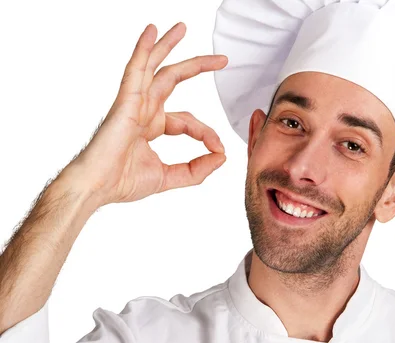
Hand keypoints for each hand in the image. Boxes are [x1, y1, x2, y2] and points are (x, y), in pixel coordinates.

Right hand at [69, 22, 227, 206]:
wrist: (97, 187)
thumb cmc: (122, 182)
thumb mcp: (170, 177)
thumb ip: (197, 169)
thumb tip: (221, 157)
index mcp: (152, 126)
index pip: (189, 121)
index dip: (207, 133)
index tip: (218, 149)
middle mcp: (144, 110)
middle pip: (172, 79)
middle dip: (197, 67)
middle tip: (221, 59)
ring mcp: (134, 103)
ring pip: (154, 67)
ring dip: (167, 46)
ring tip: (182, 28)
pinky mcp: (126, 101)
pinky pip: (136, 69)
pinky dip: (144, 50)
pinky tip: (152, 32)